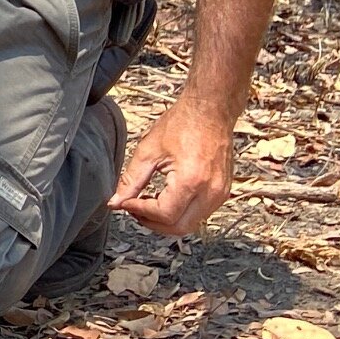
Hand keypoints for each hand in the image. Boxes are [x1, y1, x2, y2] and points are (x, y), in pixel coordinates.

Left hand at [109, 98, 233, 236]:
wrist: (210, 111)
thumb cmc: (182, 124)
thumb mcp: (148, 151)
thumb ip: (130, 180)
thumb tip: (116, 202)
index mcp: (191, 181)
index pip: (164, 215)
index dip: (140, 211)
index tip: (125, 203)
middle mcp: (211, 192)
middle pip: (179, 228)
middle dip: (152, 223)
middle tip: (134, 208)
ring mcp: (220, 193)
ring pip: (190, 224)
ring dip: (166, 220)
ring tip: (147, 202)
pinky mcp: (223, 191)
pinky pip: (200, 214)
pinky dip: (180, 212)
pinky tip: (165, 198)